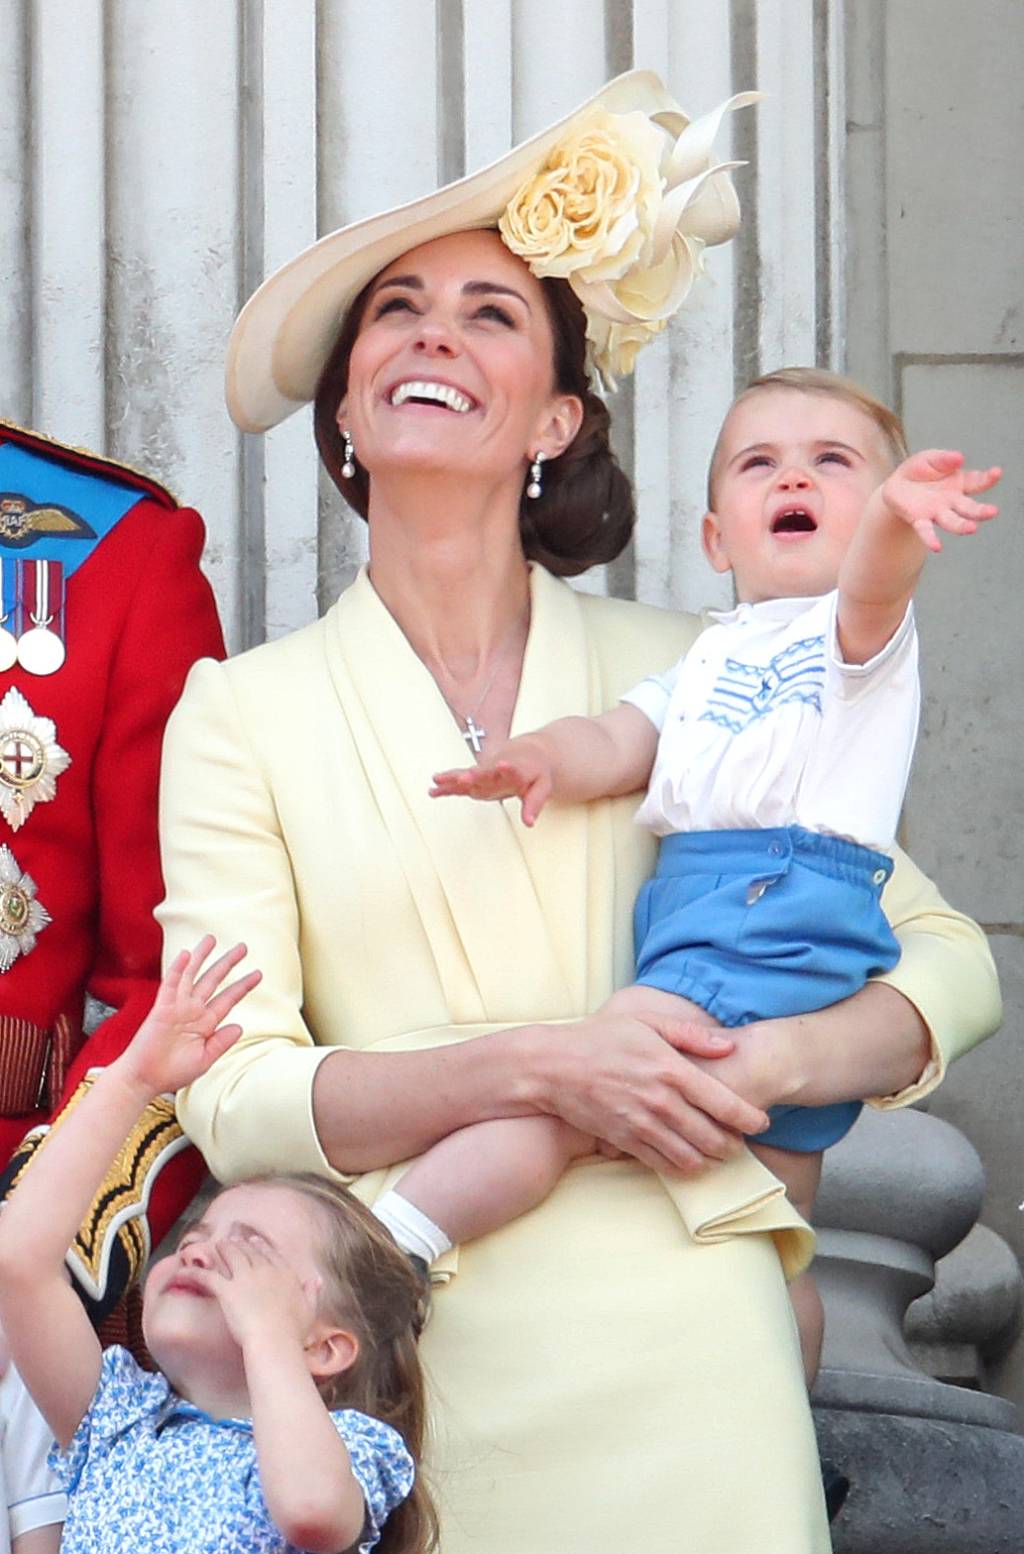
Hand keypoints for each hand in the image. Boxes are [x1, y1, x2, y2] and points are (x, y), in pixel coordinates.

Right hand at [121, 936, 260, 1095]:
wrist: (145, 1079)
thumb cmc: (172, 1072)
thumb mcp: (204, 1059)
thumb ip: (221, 1042)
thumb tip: (239, 1026)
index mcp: (206, 1023)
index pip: (228, 999)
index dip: (242, 986)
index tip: (258, 974)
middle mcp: (193, 1011)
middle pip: (213, 980)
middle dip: (227, 963)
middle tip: (243, 947)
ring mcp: (177, 1007)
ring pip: (191, 975)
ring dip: (201, 957)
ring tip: (211, 939)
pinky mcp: (161, 1009)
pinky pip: (171, 985)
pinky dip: (178, 969)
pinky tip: (185, 954)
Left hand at [192, 1237, 318, 1352]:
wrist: (275, 1340)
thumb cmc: (293, 1331)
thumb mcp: (309, 1309)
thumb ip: (312, 1292)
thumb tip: (318, 1280)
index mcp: (285, 1273)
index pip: (271, 1253)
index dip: (261, 1246)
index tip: (254, 1240)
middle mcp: (264, 1269)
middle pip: (249, 1251)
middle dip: (240, 1244)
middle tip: (232, 1240)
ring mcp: (245, 1277)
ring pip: (230, 1256)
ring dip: (221, 1250)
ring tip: (215, 1246)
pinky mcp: (227, 1290)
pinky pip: (207, 1277)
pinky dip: (194, 1274)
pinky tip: (184, 1272)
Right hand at [431, 737, 555, 825]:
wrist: (527, 752)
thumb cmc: (535, 770)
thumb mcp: (542, 787)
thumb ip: (534, 804)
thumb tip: (529, 823)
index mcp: (516, 769)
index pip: (512, 769)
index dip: (507, 768)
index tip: (502, 765)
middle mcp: (496, 769)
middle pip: (484, 772)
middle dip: (474, 774)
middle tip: (464, 777)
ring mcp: (484, 773)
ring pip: (467, 774)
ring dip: (453, 777)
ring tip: (438, 780)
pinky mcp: (476, 778)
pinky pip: (459, 782)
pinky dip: (447, 785)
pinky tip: (433, 789)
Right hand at [535, 1010, 770, 1175]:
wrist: (552, 1067)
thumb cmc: (600, 1037)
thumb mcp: (646, 1021)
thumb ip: (691, 1035)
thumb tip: (729, 1046)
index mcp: (671, 1069)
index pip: (725, 1104)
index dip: (750, 1119)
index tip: (761, 1122)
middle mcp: (660, 1101)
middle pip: (714, 1138)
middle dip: (734, 1144)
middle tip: (740, 1141)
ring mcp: (642, 1125)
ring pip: (692, 1158)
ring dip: (711, 1161)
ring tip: (717, 1154)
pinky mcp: (624, 1141)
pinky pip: (663, 1166)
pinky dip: (683, 1168)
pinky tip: (688, 1160)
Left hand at [881, 449, 1000, 552]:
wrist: (895, 485)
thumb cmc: (919, 470)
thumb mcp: (931, 458)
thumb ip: (944, 459)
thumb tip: (959, 458)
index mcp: (960, 483)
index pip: (977, 482)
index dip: (988, 478)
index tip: (997, 472)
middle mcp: (952, 501)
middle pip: (970, 508)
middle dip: (981, 511)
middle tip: (993, 511)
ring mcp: (937, 512)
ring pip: (953, 522)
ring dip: (962, 526)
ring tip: (972, 528)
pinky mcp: (919, 520)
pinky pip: (926, 531)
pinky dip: (931, 539)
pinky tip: (937, 547)